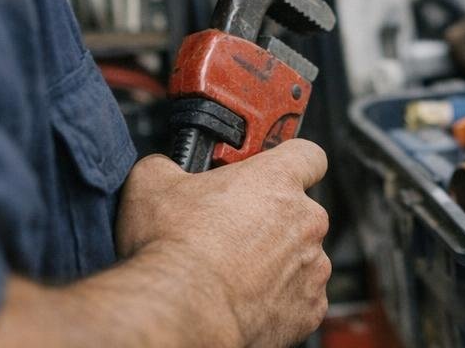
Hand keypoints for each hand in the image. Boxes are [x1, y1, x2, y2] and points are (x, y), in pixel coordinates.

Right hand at [116, 141, 330, 347]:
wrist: (181, 309)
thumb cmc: (175, 249)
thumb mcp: (153, 184)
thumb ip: (169, 166)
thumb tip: (165, 169)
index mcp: (277, 180)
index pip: (308, 155)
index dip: (290, 162)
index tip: (274, 172)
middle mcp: (305, 220)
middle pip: (300, 212)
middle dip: (272, 220)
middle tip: (234, 233)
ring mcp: (312, 265)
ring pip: (301, 257)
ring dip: (276, 262)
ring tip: (235, 272)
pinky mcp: (309, 307)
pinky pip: (300, 297)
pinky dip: (280, 299)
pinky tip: (246, 299)